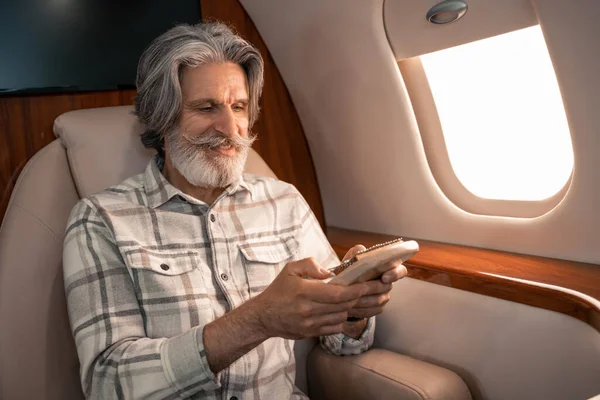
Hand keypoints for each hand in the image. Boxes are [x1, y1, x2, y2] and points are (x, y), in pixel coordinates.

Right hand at [252, 258, 367, 339]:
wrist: (263, 316)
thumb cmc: (278, 291)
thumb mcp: (290, 269)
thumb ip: (309, 265)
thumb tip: (328, 273)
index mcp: (305, 292)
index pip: (338, 293)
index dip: (356, 290)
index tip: (366, 285)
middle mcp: (309, 310)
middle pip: (343, 305)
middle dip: (359, 298)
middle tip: (370, 291)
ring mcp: (311, 324)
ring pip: (341, 316)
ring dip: (350, 307)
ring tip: (355, 299)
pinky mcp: (311, 333)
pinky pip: (334, 327)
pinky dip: (342, 319)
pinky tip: (342, 310)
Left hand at [343, 245, 406, 319]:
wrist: (342, 288)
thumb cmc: (349, 271)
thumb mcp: (351, 259)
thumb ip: (357, 252)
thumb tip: (361, 250)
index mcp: (385, 268)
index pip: (400, 270)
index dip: (395, 274)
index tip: (385, 277)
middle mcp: (387, 282)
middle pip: (387, 287)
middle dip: (373, 289)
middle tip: (360, 290)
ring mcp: (383, 296)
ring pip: (379, 300)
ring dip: (364, 300)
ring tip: (350, 299)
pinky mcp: (377, 308)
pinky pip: (373, 311)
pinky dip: (361, 310)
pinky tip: (350, 308)